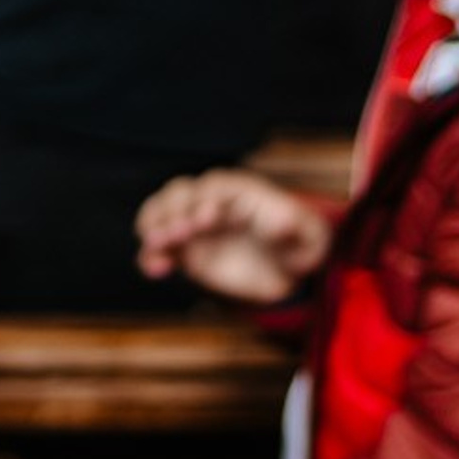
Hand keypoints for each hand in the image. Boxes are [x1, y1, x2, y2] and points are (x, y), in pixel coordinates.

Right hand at [134, 167, 331, 305]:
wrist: (286, 271)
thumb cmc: (298, 244)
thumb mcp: (308, 234)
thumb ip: (295, 224)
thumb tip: (279, 219)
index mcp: (237, 192)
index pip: (213, 188)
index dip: (205, 200)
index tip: (204, 220)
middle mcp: (209, 203)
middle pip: (179, 195)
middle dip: (173, 212)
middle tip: (174, 235)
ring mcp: (193, 226)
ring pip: (160, 216)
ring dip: (154, 230)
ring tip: (155, 250)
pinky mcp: (184, 251)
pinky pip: (159, 249)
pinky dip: (150, 256)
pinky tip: (154, 270)